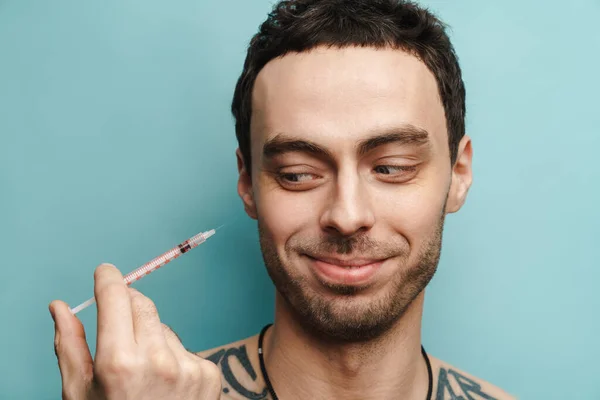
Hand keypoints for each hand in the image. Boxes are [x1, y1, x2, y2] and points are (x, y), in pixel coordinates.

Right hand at [49, 263, 221, 398]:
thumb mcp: (80, 394)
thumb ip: (70, 346)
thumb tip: (61, 306)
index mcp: (119, 363)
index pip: (117, 297)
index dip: (108, 279)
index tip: (106, 271)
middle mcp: (158, 360)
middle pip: (143, 304)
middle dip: (127, 305)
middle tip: (116, 323)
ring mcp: (188, 366)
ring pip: (163, 327)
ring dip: (150, 337)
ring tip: (140, 374)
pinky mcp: (209, 373)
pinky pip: (183, 348)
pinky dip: (171, 357)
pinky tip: (163, 385)